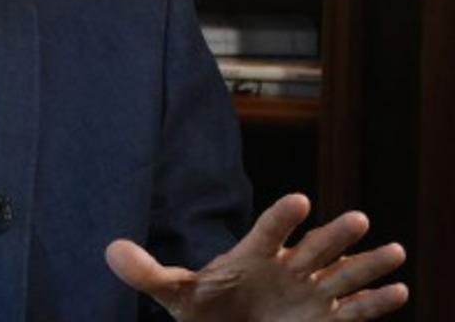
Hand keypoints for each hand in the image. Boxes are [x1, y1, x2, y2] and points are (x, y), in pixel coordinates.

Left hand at [105, 193, 407, 320]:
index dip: (282, 217)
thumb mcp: (175, 293)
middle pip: (313, 248)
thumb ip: (146, 272)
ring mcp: (309, 293)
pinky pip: (355, 311)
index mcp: (252, 255)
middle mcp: (287, 268)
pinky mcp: (326, 320)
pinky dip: (377, 302)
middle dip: (333, 235)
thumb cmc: (206, 309)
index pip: (267, 231)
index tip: (298, 200)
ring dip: (367, 263)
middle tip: (357, 219)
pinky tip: (400, 290)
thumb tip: (109, 250)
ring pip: (342, 274)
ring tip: (394, 251)